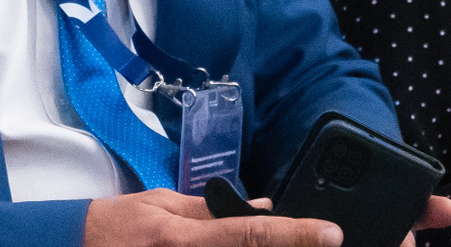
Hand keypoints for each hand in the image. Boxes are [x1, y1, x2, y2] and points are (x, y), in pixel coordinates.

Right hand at [80, 189, 450, 246]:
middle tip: (334, 239)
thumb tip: (267, 210)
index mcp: (186, 237)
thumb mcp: (164, 206)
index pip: (251, 234)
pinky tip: (289, 241)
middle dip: (301, 245)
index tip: (335, 234)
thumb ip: (214, 211)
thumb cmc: (116, 229)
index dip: (297, 234)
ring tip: (318, 239)